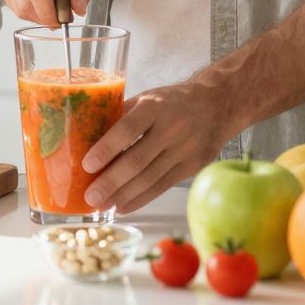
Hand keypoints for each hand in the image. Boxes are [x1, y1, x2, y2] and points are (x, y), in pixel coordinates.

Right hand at [0, 0, 102, 26]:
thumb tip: (77, 9)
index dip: (48, 11)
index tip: (62, 21)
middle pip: (25, 2)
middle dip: (46, 15)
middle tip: (64, 12)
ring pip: (17, 6)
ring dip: (37, 13)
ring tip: (53, 0)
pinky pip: (12, 4)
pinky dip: (28, 8)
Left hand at [81, 81, 234, 214]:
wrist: (217, 105)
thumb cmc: (172, 101)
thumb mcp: (147, 98)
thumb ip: (122, 116)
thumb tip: (88, 136)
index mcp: (155, 106)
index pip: (128, 128)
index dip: (107, 148)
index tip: (87, 165)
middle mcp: (172, 128)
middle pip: (138, 160)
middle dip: (111, 182)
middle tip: (90, 196)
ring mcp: (185, 150)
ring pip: (149, 178)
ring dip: (123, 195)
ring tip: (101, 205)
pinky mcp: (192, 166)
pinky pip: (162, 186)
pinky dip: (140, 198)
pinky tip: (122, 206)